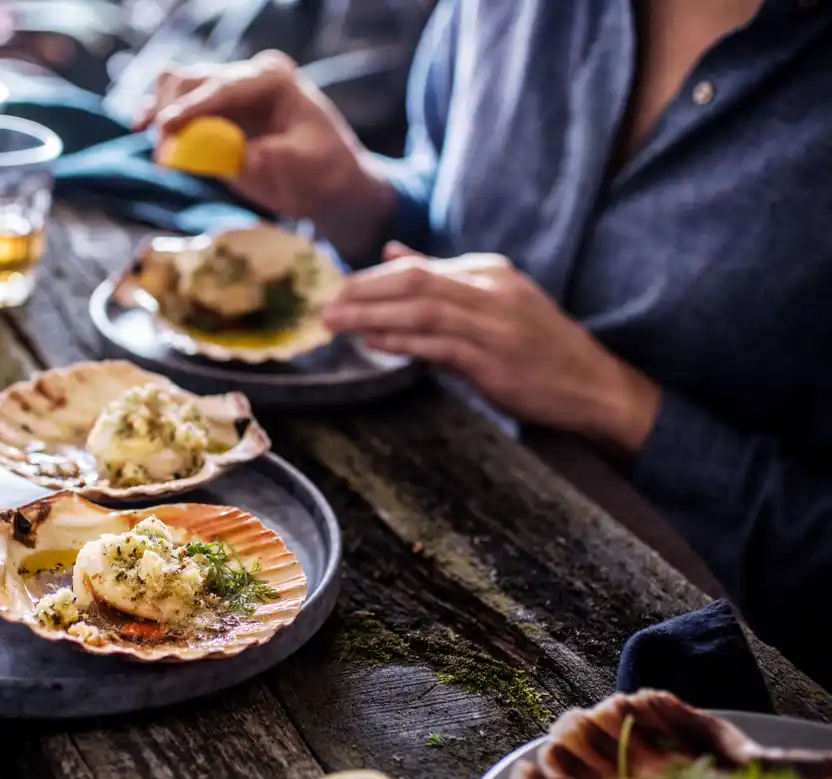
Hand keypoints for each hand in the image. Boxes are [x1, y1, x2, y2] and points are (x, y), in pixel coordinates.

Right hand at [132, 51, 393, 259]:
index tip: (168, 126)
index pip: (227, 87)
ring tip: (160, 150)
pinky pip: (174, 107)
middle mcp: (244, 78)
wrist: (327, 183)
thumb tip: (237, 158)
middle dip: (172, 108)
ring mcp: (224, 96)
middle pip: (192, 79)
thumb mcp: (307, 166)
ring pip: (176, 86)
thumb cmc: (324, 170)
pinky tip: (141, 129)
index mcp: (273, 79)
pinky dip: (157, 117)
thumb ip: (272, 159)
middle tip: (163, 148)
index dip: (195, 106)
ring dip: (159, 111)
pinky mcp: (210, 118)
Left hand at [322, 244, 661, 453]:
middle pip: (414, 281)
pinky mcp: (494, 359)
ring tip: (336, 320)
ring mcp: (494, 324)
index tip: (338, 288)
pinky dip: (402, 340)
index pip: (419, 267)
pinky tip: (373, 341)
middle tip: (325, 302)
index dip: (372, 278)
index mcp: (489, 271)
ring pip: (421, 309)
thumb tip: (391, 254)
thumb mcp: (494, 300)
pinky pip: (438, 344)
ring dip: (372, 314)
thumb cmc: (536, 345)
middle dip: (364, 291)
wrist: (591, 385)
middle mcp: (491, 290)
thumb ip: (442, 277)